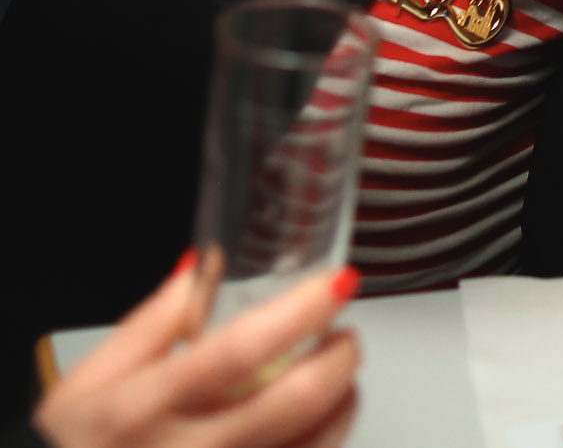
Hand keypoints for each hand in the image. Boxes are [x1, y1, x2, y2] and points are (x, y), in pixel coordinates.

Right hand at [33, 259, 359, 447]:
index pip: (238, 351)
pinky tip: (324, 419)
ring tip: (340, 374)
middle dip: (338, 358)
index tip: (338, 284)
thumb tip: (202, 267)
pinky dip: (328, 437)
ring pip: (312, 447)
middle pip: (291, 404)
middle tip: (345, 332)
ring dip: (342, 401)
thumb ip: (147, 323)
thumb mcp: (84, 388)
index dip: (299, 313)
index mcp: (142, 410)